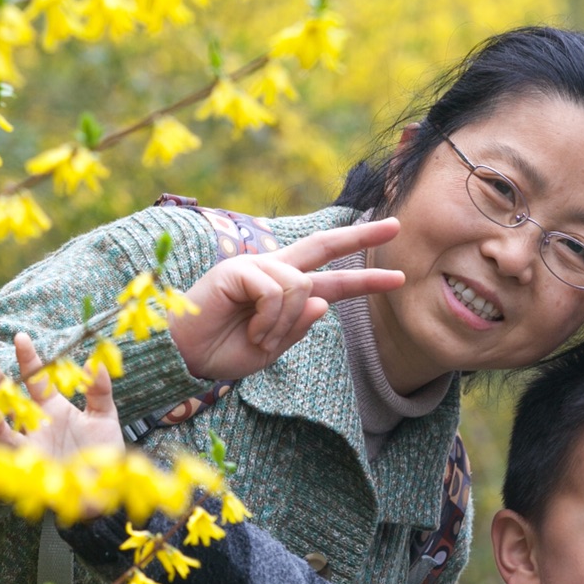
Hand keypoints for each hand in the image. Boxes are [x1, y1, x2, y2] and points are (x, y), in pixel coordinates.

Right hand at [0, 332, 122, 459]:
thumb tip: (95, 361)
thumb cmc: (104, 454)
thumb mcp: (104, 417)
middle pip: (12, 398)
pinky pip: (9, 450)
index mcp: (54, 407)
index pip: (37, 379)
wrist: (104, 488)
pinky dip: (1, 439)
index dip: (29, 359)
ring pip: (3, 425)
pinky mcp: (29, 464)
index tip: (21, 338)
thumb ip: (99, 390)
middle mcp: (37, 423)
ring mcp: (31, 443)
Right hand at [168, 216, 406, 381]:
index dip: (365, 278)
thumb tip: (321, 300)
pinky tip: (251, 329)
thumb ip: (297, 327)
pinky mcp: (237, 269)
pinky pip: (275, 291)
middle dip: (361, 237)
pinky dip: (269, 318)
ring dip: (285, 323)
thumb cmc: (223, 353)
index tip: (398, 276)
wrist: (185, 357)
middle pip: (323, 245)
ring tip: (261, 339)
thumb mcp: (271, 349)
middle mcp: (273, 271)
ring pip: (299, 285)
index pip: (331, 278)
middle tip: (397, 226)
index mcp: (283, 292)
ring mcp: (255, 266)